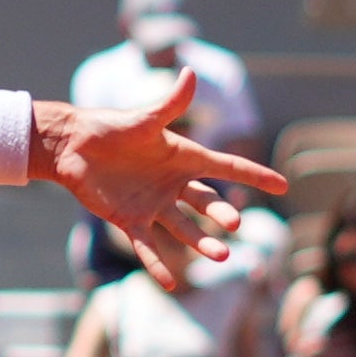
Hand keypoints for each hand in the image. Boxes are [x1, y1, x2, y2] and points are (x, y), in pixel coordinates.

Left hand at [40, 73, 290, 292]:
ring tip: (221, 256)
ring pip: (184, 228)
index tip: (282, 186)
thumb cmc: (110, 127)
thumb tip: (189, 73)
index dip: (255, 176)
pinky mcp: (130, 220)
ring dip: (201, 243)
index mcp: (184, 158)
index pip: (226, 168)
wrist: (74, 146)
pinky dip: (158, 265)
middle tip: (234, 223)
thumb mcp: (144, 118)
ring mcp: (154, 204)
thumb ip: (170, 104)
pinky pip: (148, 246)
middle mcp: (174, 184)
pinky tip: (170, 283)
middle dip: (221, 212)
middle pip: (207, 202)